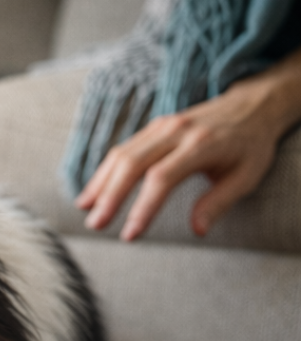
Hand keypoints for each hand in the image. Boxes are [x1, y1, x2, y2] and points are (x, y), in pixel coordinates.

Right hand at [76, 47, 300, 240]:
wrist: (254, 104)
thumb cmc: (250, 145)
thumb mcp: (246, 176)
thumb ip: (219, 202)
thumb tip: (197, 230)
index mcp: (202, 144)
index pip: (162, 178)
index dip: (142, 208)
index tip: (130, 235)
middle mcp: (178, 131)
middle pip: (133, 163)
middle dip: (110, 196)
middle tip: (95, 225)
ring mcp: (163, 125)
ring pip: (122, 154)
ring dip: (101, 184)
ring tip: (86, 210)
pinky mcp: (154, 127)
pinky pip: (123, 149)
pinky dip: (105, 172)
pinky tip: (93, 193)